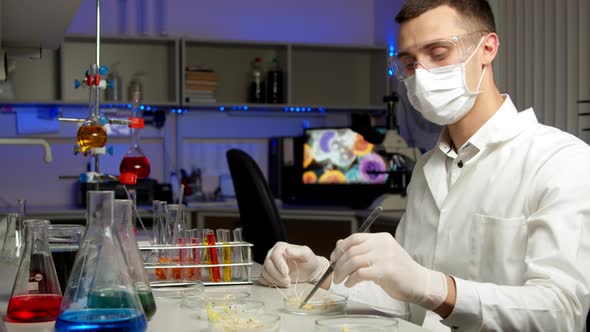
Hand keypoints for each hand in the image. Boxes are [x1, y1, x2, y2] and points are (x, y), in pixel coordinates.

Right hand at [259, 242, 329, 287]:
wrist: (310, 271)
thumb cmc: (309, 261)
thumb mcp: (307, 254)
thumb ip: (298, 251)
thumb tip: (287, 250)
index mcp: (281, 247)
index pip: (274, 255)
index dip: (279, 264)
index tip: (286, 272)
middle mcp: (272, 254)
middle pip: (268, 264)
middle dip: (277, 275)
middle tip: (288, 281)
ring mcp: (269, 264)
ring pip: (265, 272)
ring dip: (275, 280)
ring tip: (287, 283)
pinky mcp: (268, 273)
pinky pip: (263, 279)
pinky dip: (270, 283)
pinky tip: (280, 284)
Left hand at [330, 233, 447, 309]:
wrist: (420, 283)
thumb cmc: (399, 271)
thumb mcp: (382, 255)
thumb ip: (365, 251)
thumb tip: (340, 249)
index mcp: (381, 238)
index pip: (355, 238)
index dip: (341, 247)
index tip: (334, 258)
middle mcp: (382, 244)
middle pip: (351, 250)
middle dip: (339, 263)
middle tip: (335, 273)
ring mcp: (384, 257)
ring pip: (353, 261)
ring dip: (342, 272)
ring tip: (339, 280)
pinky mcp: (385, 271)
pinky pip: (360, 273)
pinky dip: (351, 280)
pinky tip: (349, 284)